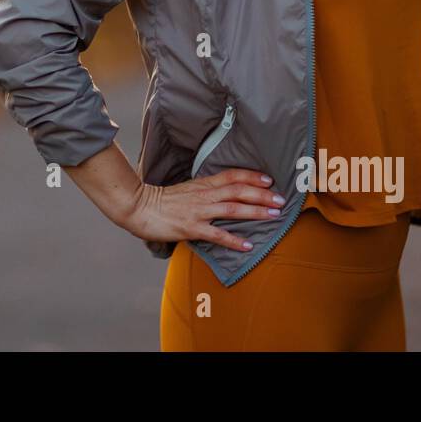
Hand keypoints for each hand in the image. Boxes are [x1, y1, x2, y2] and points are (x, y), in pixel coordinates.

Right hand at [121, 169, 284, 252]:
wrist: (138, 206)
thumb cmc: (160, 200)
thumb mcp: (186, 189)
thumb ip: (204, 191)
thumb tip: (222, 193)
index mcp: (202, 184)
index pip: (232, 176)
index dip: (252, 176)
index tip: (269, 178)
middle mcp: (204, 196)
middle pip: (238, 191)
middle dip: (262, 194)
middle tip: (282, 199)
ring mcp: (198, 211)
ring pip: (233, 209)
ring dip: (256, 211)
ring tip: (274, 215)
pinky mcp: (191, 228)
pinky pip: (217, 235)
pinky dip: (234, 240)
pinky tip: (247, 245)